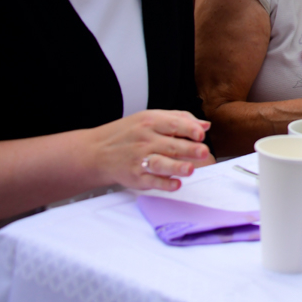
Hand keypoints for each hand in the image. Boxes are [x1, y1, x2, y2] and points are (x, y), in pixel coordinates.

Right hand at [87, 110, 211, 192]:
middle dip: (188, 149)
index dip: (189, 129)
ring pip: (160, 164)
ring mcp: (139, 160)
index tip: (201, 134)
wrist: (96, 152)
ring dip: (176, 167)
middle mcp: (145, 141)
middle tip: (203, 152)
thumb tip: (205, 125)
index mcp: (151, 122)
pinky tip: (176, 184)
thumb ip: (180, 119)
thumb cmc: (128, 133)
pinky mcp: (135, 177)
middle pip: (170, 145)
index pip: (173, 124)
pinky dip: (164, 184)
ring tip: (190, 169)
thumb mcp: (150, 118)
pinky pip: (152, 181)